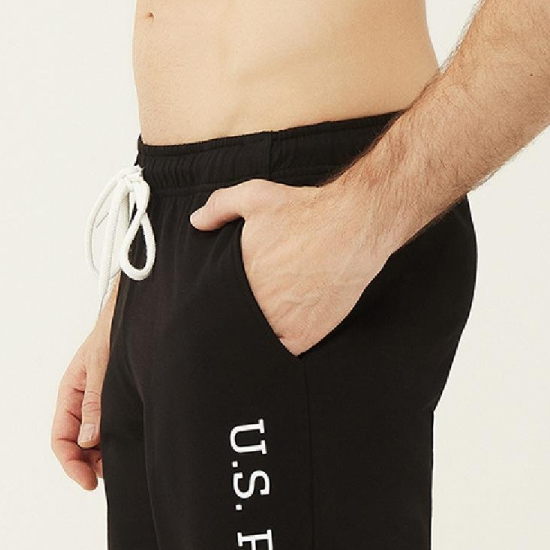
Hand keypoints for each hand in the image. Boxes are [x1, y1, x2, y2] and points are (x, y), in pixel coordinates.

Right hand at [52, 291, 114, 490]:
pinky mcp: (119, 402)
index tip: (89, 482)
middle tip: (114, 472)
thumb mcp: (103, 367)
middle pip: (78, 445)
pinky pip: (114, 429)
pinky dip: (120, 442)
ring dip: (106, 454)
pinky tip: (134, 443)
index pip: (61, 439)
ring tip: (126, 458)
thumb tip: (89, 441)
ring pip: (96, 441)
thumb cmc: (114, 330)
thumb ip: (96, 404)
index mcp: (70, 393)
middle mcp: (83, 401)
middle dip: (91, 463)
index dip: (72, 464)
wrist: (138, 312)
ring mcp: (101, 403)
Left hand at [190, 178, 390, 355]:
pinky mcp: (304, 335)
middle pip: (234, 322)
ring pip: (256, 340)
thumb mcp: (256, 196)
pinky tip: (280, 335)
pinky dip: (279, 347)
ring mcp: (280, 322)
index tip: (219, 301)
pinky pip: (282, 352)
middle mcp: (256, 303)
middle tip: (243, 313)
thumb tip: (196, 221)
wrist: (353, 227)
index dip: (216, 303)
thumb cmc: (306, 211)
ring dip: (255, 336)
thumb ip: (220, 206)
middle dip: (233, 319)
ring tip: (260, 326)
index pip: (214, 301)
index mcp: (237, 275)